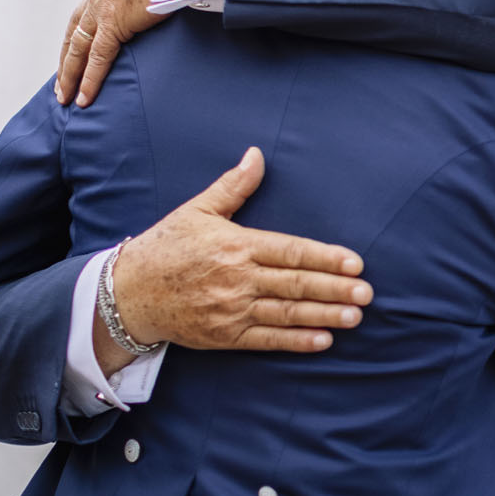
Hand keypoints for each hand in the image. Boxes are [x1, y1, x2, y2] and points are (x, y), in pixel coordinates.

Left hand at [56, 0, 169, 106]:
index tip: (73, 58)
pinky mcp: (114, 20)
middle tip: (62, 87)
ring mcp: (102, 7)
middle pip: (74, 34)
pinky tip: (85, 98)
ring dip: (69, 76)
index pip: (84, 16)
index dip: (77, 39)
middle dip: (66, 62)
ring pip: (78, 49)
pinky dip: (89, 79)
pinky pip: (97, 57)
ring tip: (66, 99)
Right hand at [109, 148, 372, 358]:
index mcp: (236, 245)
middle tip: (366, 294)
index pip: (291, 252)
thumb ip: (233, 186)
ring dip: (324, 316)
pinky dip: (296, 341)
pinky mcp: (224, 335)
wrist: (128, 293)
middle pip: (295, 284)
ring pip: (286, 313)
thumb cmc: (166, 247)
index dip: (325, 258)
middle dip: (335, 290)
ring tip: (355, 317)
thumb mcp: (197, 210)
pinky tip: (322, 340)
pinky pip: (266, 339)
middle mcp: (237, 278)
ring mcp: (231, 310)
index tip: (355, 263)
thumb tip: (256, 155)